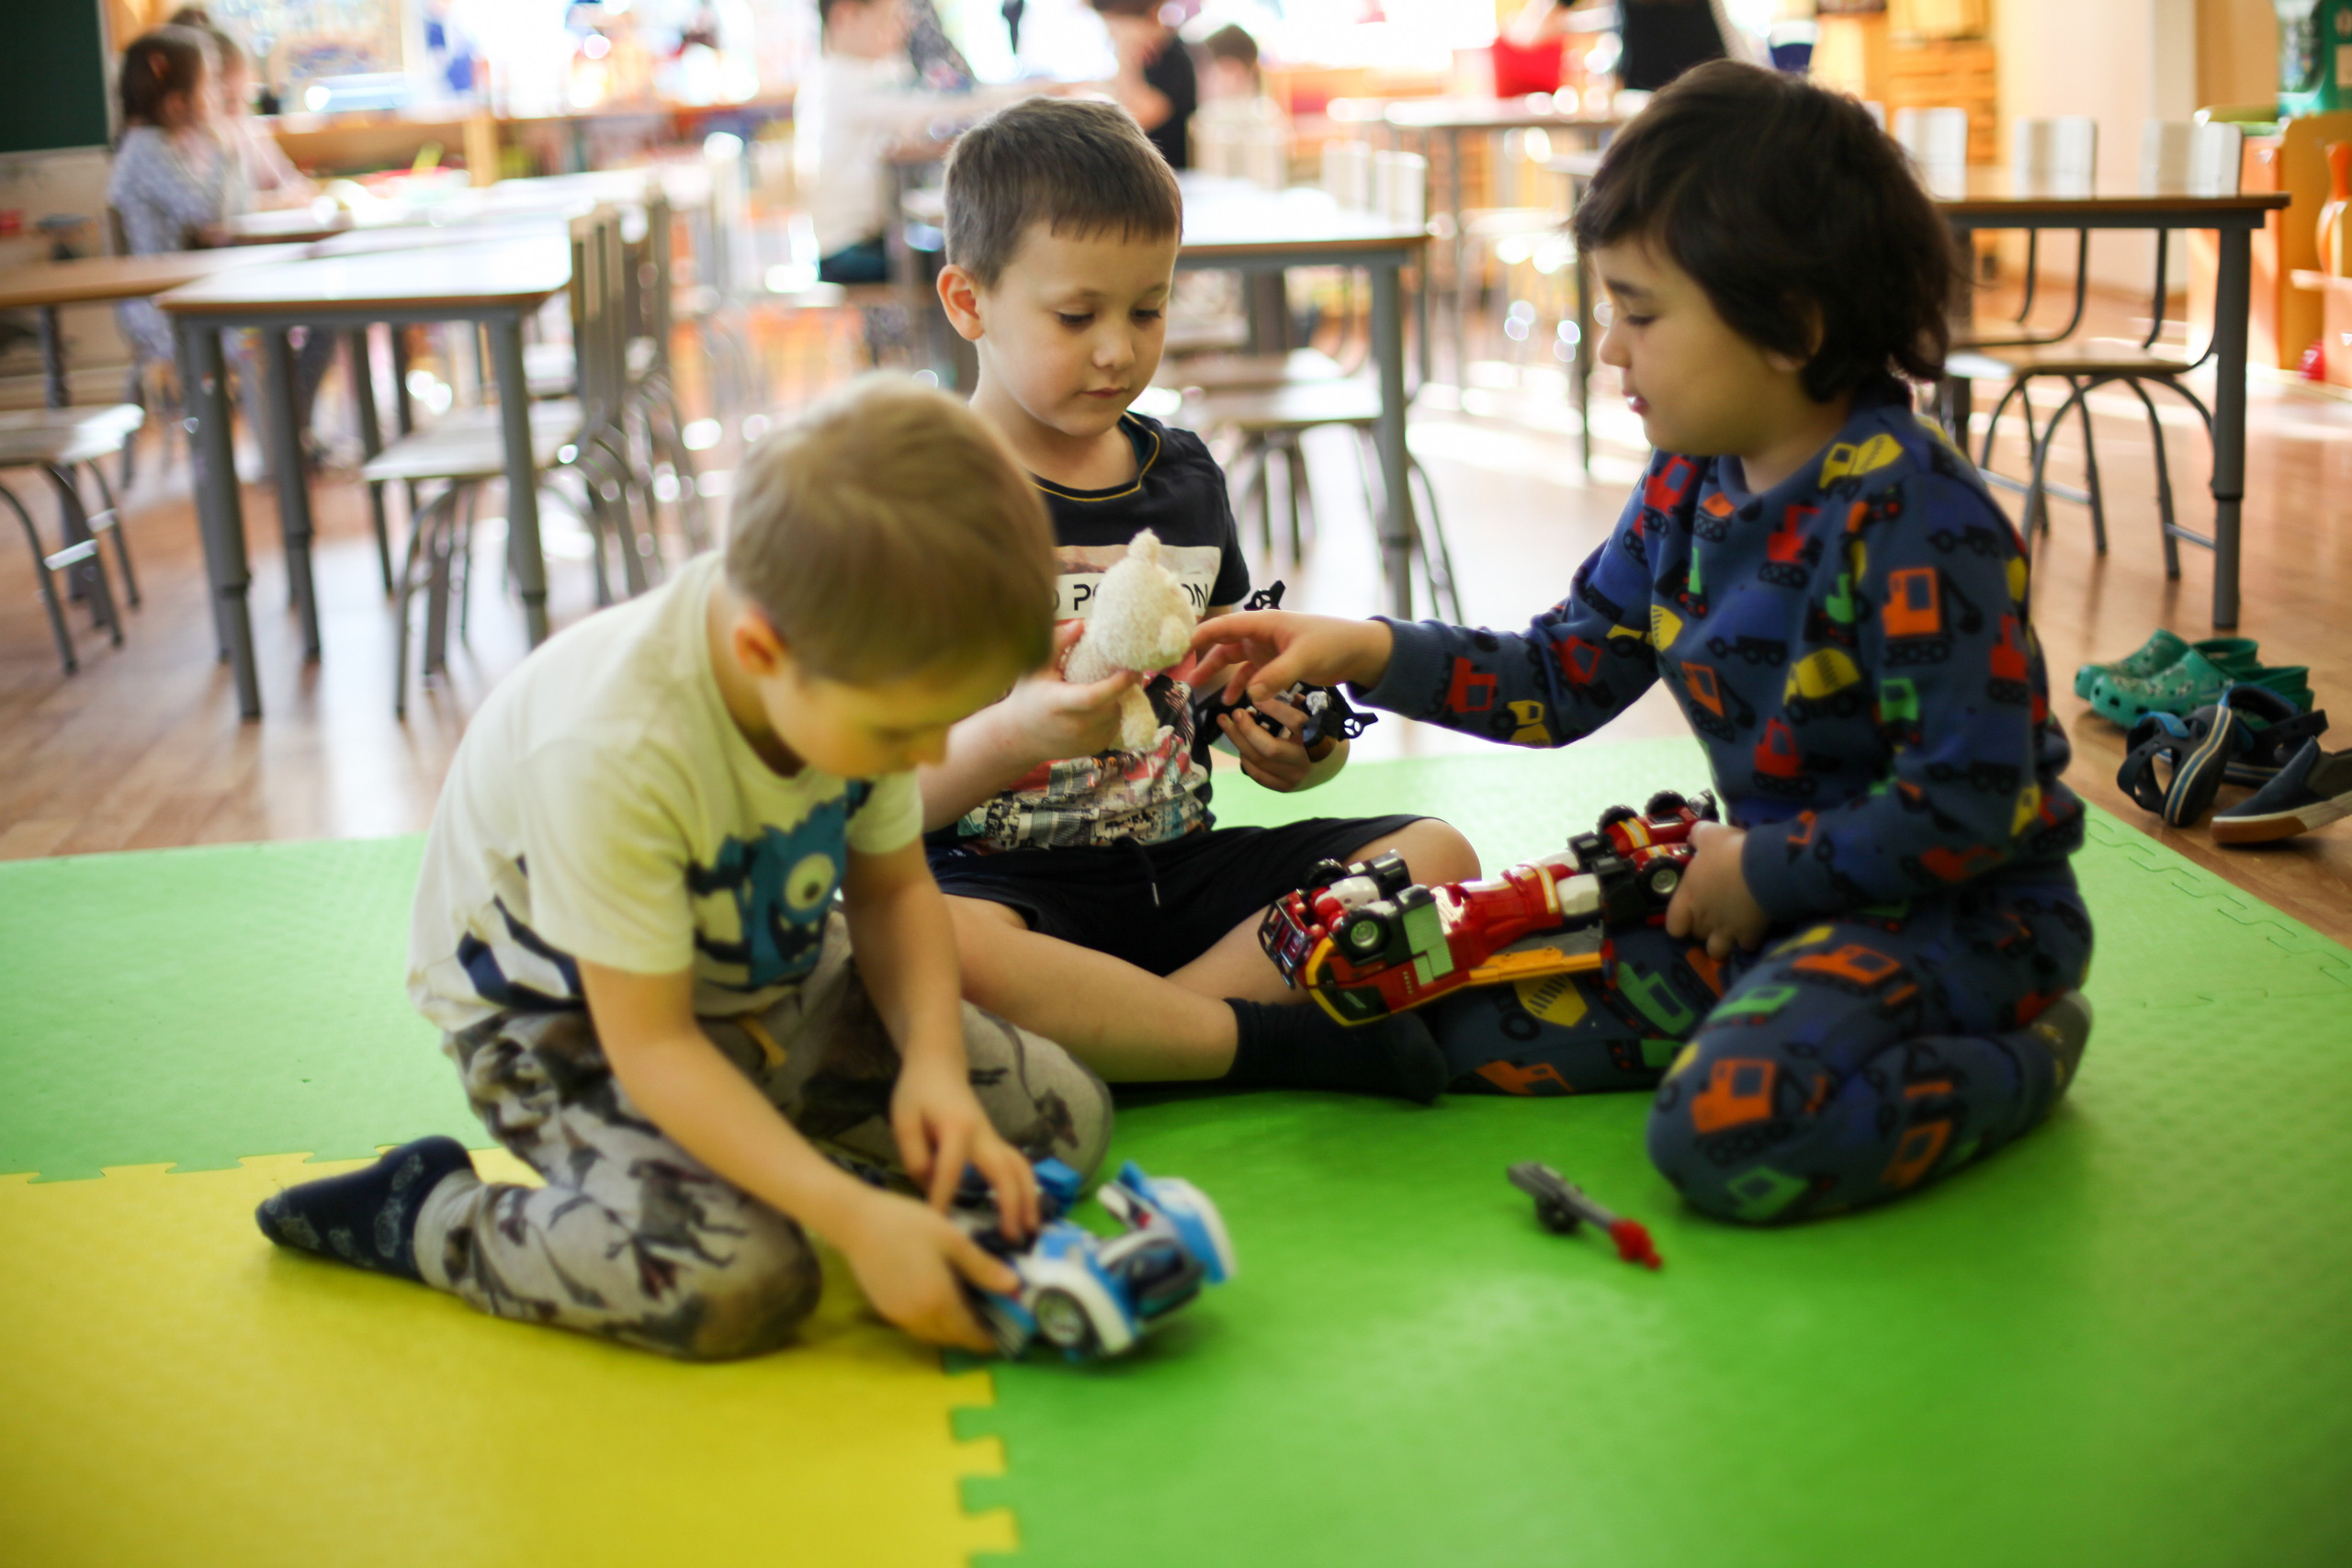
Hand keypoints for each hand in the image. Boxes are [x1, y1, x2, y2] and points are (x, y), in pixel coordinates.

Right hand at [838, 1188, 1017, 1354]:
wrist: (856, 1222)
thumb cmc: (907, 1224)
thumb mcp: (952, 1240)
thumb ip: (983, 1267)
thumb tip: (1014, 1286)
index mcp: (938, 1302)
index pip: (970, 1334)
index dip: (990, 1338)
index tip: (1007, 1331)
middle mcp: (918, 1318)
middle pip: (953, 1338)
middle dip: (974, 1334)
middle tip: (993, 1316)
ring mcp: (899, 1316)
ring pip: (934, 1334)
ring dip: (953, 1329)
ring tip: (970, 1307)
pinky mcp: (886, 1309)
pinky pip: (918, 1326)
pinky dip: (935, 1321)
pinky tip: (941, 1299)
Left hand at [891, 1051, 1040, 1239]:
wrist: (938, 1065)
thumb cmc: (918, 1092)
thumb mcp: (903, 1121)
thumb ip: (915, 1156)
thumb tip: (931, 1186)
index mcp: (957, 1129)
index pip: (951, 1172)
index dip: (943, 1200)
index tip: (938, 1227)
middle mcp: (983, 1134)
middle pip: (1006, 1172)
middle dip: (1012, 1206)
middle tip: (1013, 1238)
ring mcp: (994, 1137)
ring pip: (1021, 1168)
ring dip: (1030, 1198)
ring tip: (1031, 1229)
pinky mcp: (995, 1141)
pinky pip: (1017, 1165)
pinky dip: (1026, 1188)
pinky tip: (1026, 1210)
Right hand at [1000, 619, 1134, 763]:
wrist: (1020, 738)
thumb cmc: (1028, 696)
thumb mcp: (1035, 667)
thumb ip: (1058, 643)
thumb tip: (1081, 624)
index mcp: (1058, 704)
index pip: (1093, 697)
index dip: (1116, 684)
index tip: (1132, 668)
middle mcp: (1073, 726)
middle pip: (1111, 706)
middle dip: (1123, 687)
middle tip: (1129, 668)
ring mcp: (1085, 741)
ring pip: (1116, 716)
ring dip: (1119, 700)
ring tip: (1114, 684)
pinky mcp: (1093, 748)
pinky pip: (1114, 727)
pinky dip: (1114, 713)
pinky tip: (1103, 703)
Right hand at [1191, 612, 1392, 703]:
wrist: (1358, 651)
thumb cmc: (1332, 644)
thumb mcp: (1304, 658)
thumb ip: (1277, 676)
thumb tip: (1250, 695)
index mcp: (1265, 623)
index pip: (1225, 626)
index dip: (1202, 634)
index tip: (1179, 648)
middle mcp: (1262, 634)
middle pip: (1225, 645)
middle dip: (1205, 659)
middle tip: (1185, 677)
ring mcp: (1268, 649)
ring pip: (1235, 661)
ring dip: (1220, 675)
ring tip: (1201, 692)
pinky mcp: (1276, 664)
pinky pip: (1252, 675)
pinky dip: (1241, 687)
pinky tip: (1234, 702)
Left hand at [1216, 692, 1315, 791]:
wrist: (1329, 766)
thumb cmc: (1317, 732)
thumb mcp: (1314, 715)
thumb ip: (1295, 704)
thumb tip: (1268, 689)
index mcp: (1318, 737)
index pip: (1294, 723)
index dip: (1273, 708)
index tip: (1255, 697)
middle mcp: (1306, 760)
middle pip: (1269, 748)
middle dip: (1246, 729)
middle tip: (1234, 713)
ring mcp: (1294, 777)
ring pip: (1258, 762)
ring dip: (1238, 741)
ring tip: (1227, 724)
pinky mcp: (1284, 787)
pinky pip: (1257, 775)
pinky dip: (1245, 758)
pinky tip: (1240, 745)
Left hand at [1663, 822, 1771, 960]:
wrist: (1765, 867)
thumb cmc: (1731, 851)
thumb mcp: (1710, 834)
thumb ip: (1697, 835)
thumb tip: (1692, 837)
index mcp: (1689, 897)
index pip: (1673, 925)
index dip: (1681, 921)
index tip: (1690, 912)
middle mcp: (1704, 918)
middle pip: (1697, 935)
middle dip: (1704, 928)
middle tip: (1715, 915)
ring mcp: (1726, 930)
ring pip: (1717, 951)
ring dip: (1723, 943)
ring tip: (1731, 931)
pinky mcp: (1749, 935)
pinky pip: (1746, 946)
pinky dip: (1749, 940)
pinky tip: (1754, 930)